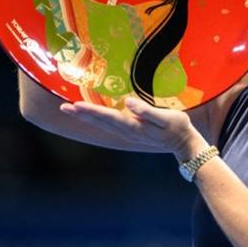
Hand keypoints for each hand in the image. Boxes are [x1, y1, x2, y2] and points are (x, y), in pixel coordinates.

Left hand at [59, 97, 204, 161]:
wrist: (184, 144)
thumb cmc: (178, 127)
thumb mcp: (167, 118)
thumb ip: (147, 111)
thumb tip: (127, 102)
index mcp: (134, 127)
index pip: (109, 117)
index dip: (92, 111)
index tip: (76, 105)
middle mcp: (127, 132)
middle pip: (101, 122)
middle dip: (82, 114)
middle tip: (63, 107)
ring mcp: (128, 133)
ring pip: (102, 124)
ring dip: (86, 117)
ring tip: (71, 110)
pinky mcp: (131, 132)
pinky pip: (109, 125)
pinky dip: (97, 119)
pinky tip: (91, 115)